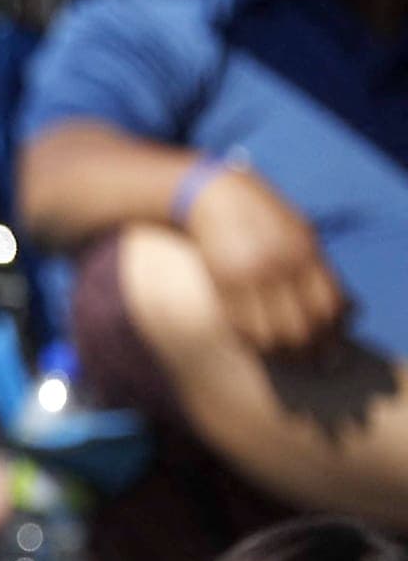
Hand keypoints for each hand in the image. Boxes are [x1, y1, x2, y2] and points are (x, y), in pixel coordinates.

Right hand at [182, 167, 345, 356]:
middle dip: (310, 352)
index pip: (329, 306)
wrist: (214, 197)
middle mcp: (278, 267)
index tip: (333, 347)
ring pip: (271, 334)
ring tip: (286, 358)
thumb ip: (319, 270)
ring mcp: (248, 277)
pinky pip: (241, 327)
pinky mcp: (221, 284)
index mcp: (304, 252)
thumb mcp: (300, 234)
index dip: (335, 333)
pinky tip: (259, 345)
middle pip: (302, 326)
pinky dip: (254, 342)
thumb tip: (346, 311)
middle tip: (313, 364)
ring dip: (281, 354)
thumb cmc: (262, 216)